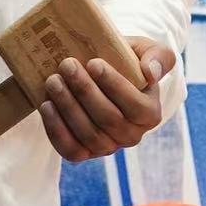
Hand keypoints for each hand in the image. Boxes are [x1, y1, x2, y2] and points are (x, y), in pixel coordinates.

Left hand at [37, 36, 173, 162]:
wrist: (101, 76)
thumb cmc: (126, 61)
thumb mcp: (147, 51)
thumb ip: (158, 57)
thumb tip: (150, 73)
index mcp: (150, 113)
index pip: (135, 105)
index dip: (113, 85)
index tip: (93, 62)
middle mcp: (132, 136)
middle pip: (108, 119)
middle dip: (85, 91)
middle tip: (66, 65)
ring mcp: (108, 147)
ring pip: (87, 134)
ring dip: (67, 106)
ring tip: (53, 81)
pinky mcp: (84, 154)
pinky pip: (70, 150)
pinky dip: (56, 130)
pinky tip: (47, 106)